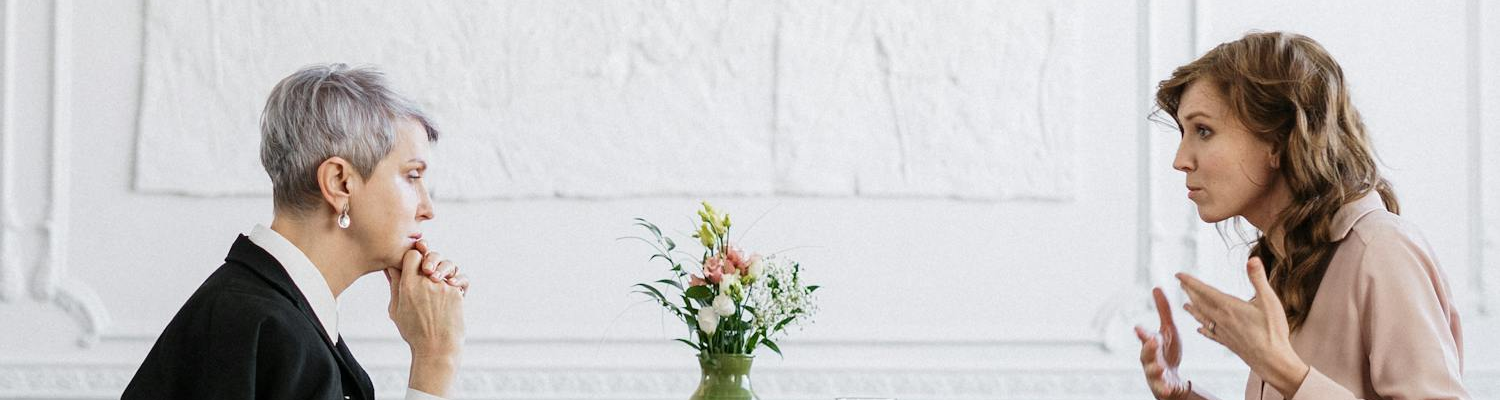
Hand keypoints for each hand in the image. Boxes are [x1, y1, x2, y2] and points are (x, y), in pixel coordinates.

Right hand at [385, 247, 465, 395]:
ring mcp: (443, 286)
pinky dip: (456, 281)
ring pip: (447, 264)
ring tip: (439, 280)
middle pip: (429, 255)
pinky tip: (451, 287)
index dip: (413, 257)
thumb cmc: (414, 332)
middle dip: (429, 259)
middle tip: (428, 269)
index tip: (413, 264)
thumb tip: (391, 267)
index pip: (411, 255)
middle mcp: (426, 282)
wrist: (437, 348)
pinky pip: (460, 278)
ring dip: (444, 269)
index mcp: (408, 285)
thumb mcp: (396, 310)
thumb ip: (395, 286)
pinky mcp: (456, 293)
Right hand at [1135, 287, 1190, 399]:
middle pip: (1146, 353)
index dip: (1143, 333)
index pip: (1145, 337)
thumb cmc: (1167, 352)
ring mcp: (1154, 372)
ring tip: (1160, 368)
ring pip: (1152, 371)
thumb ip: (1163, 311)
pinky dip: (1164, 388)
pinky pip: (1162, 388)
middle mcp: (1149, 358)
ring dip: (1155, 369)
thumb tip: (1156, 287)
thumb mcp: (1168, 329)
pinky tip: (1168, 389)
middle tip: (1152, 341)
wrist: (1171, 379)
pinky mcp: (1162, 385)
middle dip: (1148, 348)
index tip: (1139, 328)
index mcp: (1151, 343)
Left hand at [1177, 257, 1307, 397]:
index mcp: (1229, 307)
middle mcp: (1222, 319)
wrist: (1273, 361)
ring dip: (1194, 310)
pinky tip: (1200, 329)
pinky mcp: (1229, 343)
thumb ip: (1258, 279)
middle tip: (1181, 284)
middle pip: (1201, 303)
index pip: (1205, 291)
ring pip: (1204, 318)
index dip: (1190, 282)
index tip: (1178, 275)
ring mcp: (1224, 333)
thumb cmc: (1273, 331)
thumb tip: (1252, 259)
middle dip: (1190, 292)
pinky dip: (1204, 329)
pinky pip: (1212, 334)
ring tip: (1185, 305)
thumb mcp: (1269, 301)